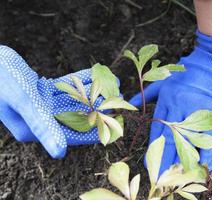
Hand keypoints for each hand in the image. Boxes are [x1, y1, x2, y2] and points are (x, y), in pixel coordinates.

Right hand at [0, 45, 116, 157]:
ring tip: (111, 82)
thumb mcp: (25, 102)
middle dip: (97, 106)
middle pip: (76, 115)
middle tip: (117, 97)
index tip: (115, 122)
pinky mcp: (40, 91)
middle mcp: (39, 119)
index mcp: (35, 129)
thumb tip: (59, 152)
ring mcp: (40, 104)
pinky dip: (78, 81)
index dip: (94, 128)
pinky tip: (93, 74)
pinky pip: (64, 87)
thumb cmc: (2, 79)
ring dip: (92, 91)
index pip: (71, 133)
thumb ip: (43, 125)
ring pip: (73, 99)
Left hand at [130, 31, 211, 173]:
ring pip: (187, 141)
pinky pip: (208, 138)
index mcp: (166, 101)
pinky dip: (206, 153)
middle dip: (164, 159)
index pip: (157, 130)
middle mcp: (179, 109)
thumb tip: (130, 102)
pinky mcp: (211, 117)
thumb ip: (146, 94)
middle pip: (169, 139)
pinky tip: (202, 166)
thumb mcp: (162, 81)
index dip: (153, 148)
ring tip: (176, 175)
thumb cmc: (185, 74)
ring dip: (182, 160)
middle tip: (159, 175)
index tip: (148, 162)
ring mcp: (195, 114)